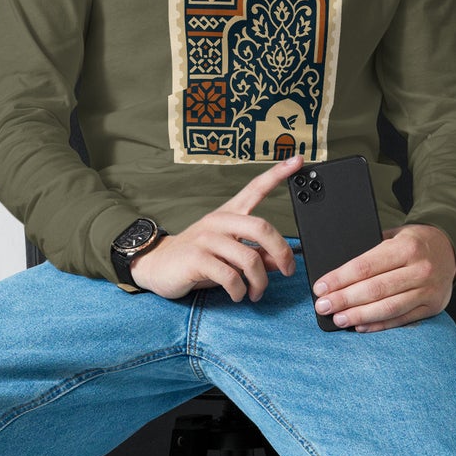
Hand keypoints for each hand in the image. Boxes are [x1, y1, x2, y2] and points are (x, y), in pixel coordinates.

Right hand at [130, 153, 303, 301]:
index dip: (277, 174)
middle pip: (262, 228)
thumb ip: (256, 255)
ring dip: (259, 282)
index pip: (255, 188)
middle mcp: (219, 221)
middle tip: (287, 271)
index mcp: (229, 214)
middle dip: (282, 253)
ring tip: (255, 292)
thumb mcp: (229, 255)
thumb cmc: (197, 259)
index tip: (298, 161)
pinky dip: (239, 291)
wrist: (157, 266)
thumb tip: (280, 261)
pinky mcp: (197, 258)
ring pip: (249, 259)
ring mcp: (207, 239)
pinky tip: (237, 294)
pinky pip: (230, 277)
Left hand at [311, 222, 455, 332]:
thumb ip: (372, 252)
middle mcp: (420, 269)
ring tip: (338, 319)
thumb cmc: (414, 243)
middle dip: (344, 299)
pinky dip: (379, 325)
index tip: (321, 287)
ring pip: (388, 308)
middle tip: (323, 306)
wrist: (450, 249)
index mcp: (407, 247)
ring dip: (359, 316)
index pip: (365, 266)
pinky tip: (361, 326)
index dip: (339, 279)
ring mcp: (428, 290)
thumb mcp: (395, 236)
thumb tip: (337, 274)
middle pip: (375, 289)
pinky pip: (401, 320)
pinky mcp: (432, 307)